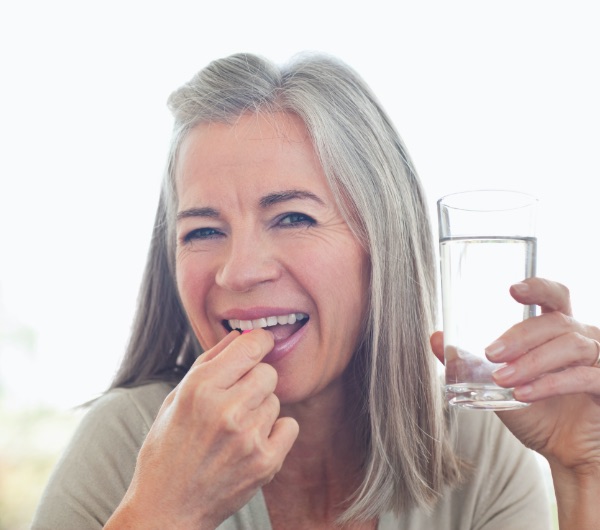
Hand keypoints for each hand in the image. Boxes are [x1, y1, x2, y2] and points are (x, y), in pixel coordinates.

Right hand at [106, 329, 298, 529]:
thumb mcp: (175, 399)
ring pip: (276, 400)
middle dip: (256, 380)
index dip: (259, 341)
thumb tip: (239, 335)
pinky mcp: (265, 462)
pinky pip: (290, 426)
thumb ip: (208, 362)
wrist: (167, 509)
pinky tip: (253, 441)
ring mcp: (248, 437)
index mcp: (200, 388)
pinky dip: (276, 431)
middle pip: (268, 372)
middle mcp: (225, 409)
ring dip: (261, 409)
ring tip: (236, 429)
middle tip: (239, 397)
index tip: (261, 343)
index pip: (250, 346)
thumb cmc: (167, 450)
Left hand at [432, 278, 599, 469]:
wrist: (564, 452)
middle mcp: (583, 339)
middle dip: (520, 335)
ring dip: (532, 362)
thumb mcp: (496, 386)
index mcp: (558, 330)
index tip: (512, 290)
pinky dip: (550, 384)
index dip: (538, 288)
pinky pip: (583, 377)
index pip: (554, 297)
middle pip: (556, 322)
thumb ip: (468, 362)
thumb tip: (435, 339)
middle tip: (491, 353)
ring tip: (503, 380)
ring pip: (569, 346)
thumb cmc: (536, 412)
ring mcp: (599, 362)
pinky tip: (525, 394)